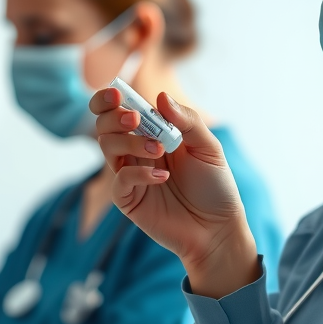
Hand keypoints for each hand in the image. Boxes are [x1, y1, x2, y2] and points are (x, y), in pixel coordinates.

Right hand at [90, 88, 259, 298]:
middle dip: (114, 117)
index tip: (117, 94)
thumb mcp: (208, 148)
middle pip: (104, 125)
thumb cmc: (215, 187)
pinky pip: (120, 180)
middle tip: (135, 120)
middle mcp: (136, 151)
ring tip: (158, 150)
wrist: (218, 229)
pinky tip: (161, 177)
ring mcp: (130, 174)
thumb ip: (187, 121)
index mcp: (153, 133)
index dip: (109, 99)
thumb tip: (161, 97)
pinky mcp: (128, 199)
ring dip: (129, 141)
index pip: (120, 109)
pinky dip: (137, 173)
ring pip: (107, 147)